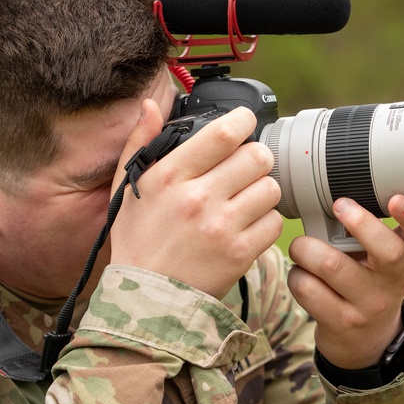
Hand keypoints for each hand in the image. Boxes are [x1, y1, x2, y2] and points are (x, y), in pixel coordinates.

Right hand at [109, 100, 282, 299]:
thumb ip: (140, 142)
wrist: (145, 298)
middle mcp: (198, 197)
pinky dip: (265, 222)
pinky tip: (246, 225)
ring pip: (271, 187)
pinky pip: (273, 223)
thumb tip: (150, 105)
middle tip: (246, 169)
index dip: (244, 121)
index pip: (224, 133)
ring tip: (245, 199)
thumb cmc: (137, 240)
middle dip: (256, 158)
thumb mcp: (129, 187)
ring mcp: (221, 226)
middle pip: (257, 156)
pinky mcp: (240, 253)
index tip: (245, 123)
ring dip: (262, 190)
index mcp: (170, 175)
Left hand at [287, 195, 403, 369]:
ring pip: (331, 264)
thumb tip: (328, 195)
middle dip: (359, 222)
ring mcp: (369, 306)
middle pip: (386, 250)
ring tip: (303, 248)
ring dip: (306, 248)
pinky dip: (295, 274)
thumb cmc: (368, 283)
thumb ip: (369, 231)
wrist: (366, 341)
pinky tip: (302, 276)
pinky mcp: (341, 322)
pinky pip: (307, 287)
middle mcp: (393, 282)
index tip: (396, 199)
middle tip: (339, 205)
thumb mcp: (381, 259)